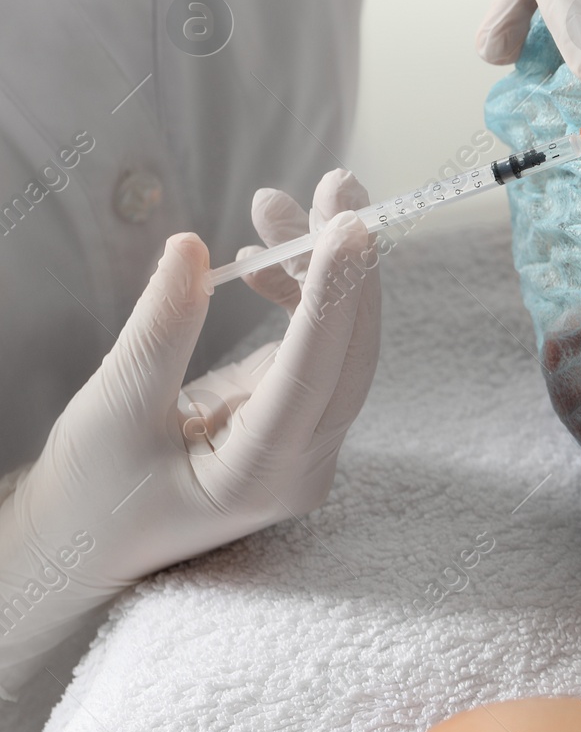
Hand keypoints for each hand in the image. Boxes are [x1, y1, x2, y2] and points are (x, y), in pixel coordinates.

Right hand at [0, 170, 379, 696]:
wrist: (79, 546)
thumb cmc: (89, 494)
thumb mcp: (114, 408)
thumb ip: (162, 328)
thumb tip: (191, 245)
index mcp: (263, 474)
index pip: (317, 373)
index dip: (336, 294)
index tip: (349, 224)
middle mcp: (303, 461)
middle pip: (350, 352)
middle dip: (347, 264)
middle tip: (336, 185)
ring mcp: (305, 441)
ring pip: (338, 342)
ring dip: (318, 269)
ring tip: (275, 204)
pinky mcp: (291, 416)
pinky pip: (313, 346)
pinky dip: (297, 297)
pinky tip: (260, 258)